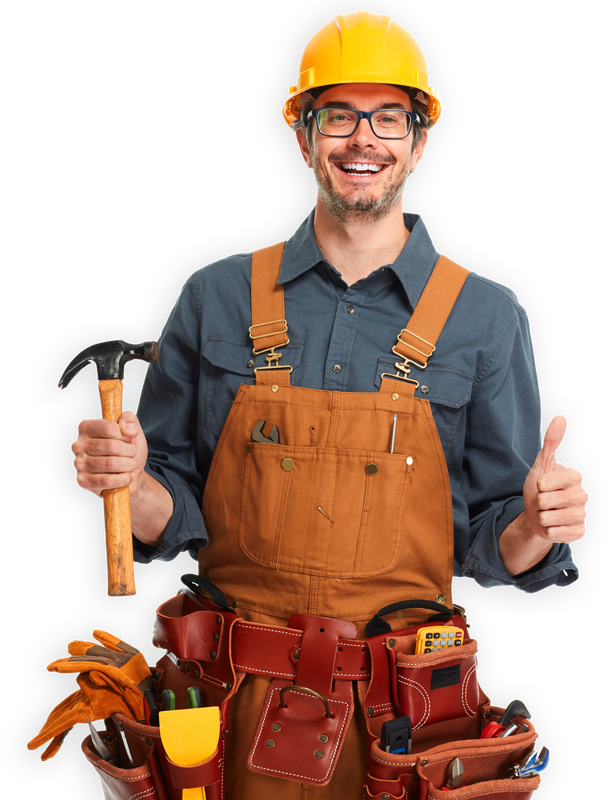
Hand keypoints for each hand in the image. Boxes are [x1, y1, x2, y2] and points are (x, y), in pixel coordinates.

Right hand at [71, 410, 147, 497]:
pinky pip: (107, 480)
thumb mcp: (133, 430)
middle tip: (132, 453)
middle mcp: (79, 445)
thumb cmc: (128, 450)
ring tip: (130, 464)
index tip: (129, 438)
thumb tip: (129, 429)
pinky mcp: (83, 481)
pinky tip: (127, 476)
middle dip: (130, 451)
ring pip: (112, 464)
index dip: (125, 435)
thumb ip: (129, 419)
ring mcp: (79, 464)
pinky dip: (124, 479)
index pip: (110, 428)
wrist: (131, 473)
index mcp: (87, 428)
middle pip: (112, 446)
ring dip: (129, 465)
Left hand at [523, 414, 587, 544]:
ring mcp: (582, 515)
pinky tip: (553, 526)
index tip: (541, 485)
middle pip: (545, 501)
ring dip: (540, 517)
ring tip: (546, 513)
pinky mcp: (578, 532)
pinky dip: (547, 531)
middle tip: (543, 501)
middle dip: (536, 502)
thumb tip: (560, 418)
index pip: (545, 482)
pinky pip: (555, 533)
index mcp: (574, 477)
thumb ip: (551, 442)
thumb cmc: (540, 487)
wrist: (538, 514)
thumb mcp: (541, 464)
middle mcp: (582, 495)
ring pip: (549, 518)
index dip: (537, 485)